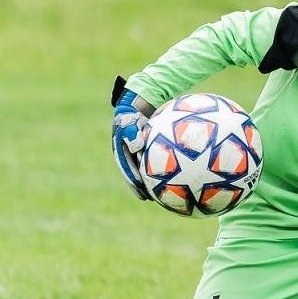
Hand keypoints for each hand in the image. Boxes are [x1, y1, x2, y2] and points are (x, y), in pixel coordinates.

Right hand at [110, 75, 152, 200]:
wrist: (138, 100)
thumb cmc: (134, 110)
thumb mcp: (130, 120)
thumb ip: (132, 133)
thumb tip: (137, 149)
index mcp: (121, 149)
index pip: (127, 168)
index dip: (133, 181)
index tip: (140, 192)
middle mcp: (129, 151)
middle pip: (134, 172)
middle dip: (140, 186)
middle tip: (148, 198)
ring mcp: (137, 149)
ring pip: (145, 167)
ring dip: (151, 179)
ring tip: (161, 191)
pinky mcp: (148, 146)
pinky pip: (155, 158)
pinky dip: (163, 166)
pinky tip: (176, 173)